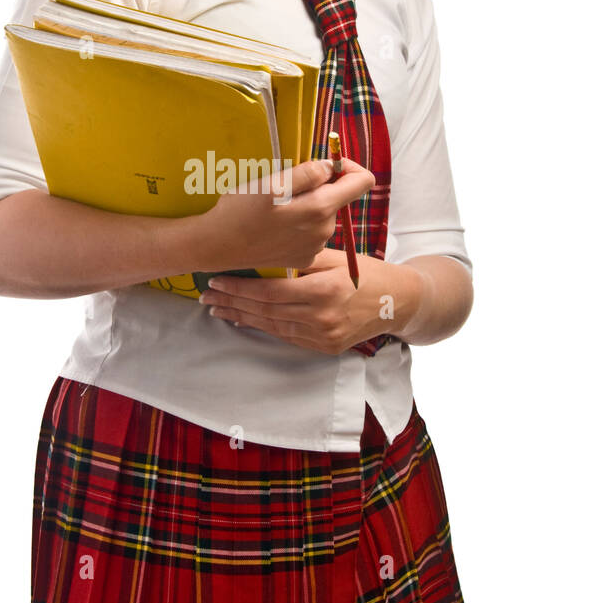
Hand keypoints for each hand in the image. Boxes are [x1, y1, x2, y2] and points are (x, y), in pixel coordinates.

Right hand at [197, 155, 375, 272]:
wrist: (217, 246)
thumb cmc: (240, 210)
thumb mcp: (272, 183)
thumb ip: (308, 173)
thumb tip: (331, 166)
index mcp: (321, 208)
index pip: (362, 182)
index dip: (348, 166)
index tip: (325, 164)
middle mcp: (325, 231)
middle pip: (337, 198)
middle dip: (319, 187)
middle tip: (284, 187)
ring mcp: (315, 247)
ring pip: (322, 215)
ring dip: (307, 206)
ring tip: (275, 208)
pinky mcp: (303, 258)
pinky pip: (310, 233)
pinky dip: (299, 224)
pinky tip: (275, 226)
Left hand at [199, 247, 417, 352]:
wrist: (397, 302)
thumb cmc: (364, 271)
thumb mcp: (334, 257)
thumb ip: (300, 259)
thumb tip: (261, 255)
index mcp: (323, 290)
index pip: (269, 292)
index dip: (239, 288)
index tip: (216, 281)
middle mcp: (322, 317)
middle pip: (265, 312)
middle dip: (232, 303)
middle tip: (206, 297)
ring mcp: (323, 336)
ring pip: (272, 326)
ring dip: (241, 317)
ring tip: (217, 309)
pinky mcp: (324, 347)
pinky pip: (286, 336)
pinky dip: (263, 327)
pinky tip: (244, 320)